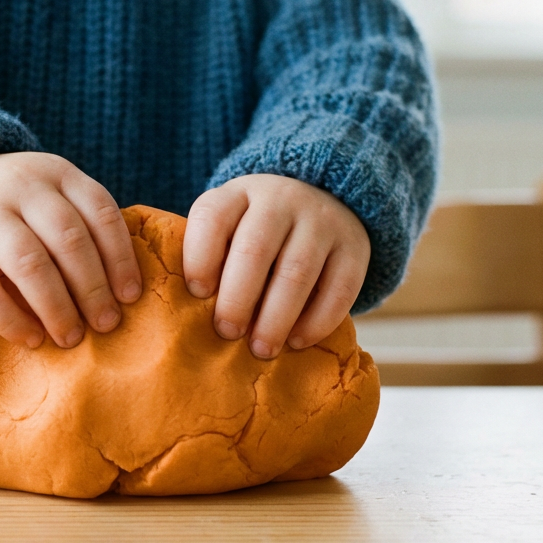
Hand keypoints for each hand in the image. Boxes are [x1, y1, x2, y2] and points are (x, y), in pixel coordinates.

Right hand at [0, 153, 141, 348]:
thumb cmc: (14, 210)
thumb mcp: (49, 197)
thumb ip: (81, 227)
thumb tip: (123, 295)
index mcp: (56, 173)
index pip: (100, 212)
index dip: (121, 257)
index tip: (131, 296)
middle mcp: (21, 186)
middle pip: (68, 239)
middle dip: (92, 288)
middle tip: (107, 324)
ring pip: (29, 263)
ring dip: (56, 306)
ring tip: (71, 337)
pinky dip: (11, 319)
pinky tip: (31, 338)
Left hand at [183, 174, 370, 358]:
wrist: (322, 201)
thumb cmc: (257, 231)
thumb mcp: (230, 225)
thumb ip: (210, 255)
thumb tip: (189, 315)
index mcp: (239, 194)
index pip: (212, 217)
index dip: (199, 257)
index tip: (196, 294)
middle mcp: (281, 200)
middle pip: (254, 250)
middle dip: (236, 298)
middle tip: (226, 332)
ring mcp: (321, 221)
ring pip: (296, 272)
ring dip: (275, 318)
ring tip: (260, 349)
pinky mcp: (354, 247)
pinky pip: (338, 289)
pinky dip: (317, 321)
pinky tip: (297, 341)